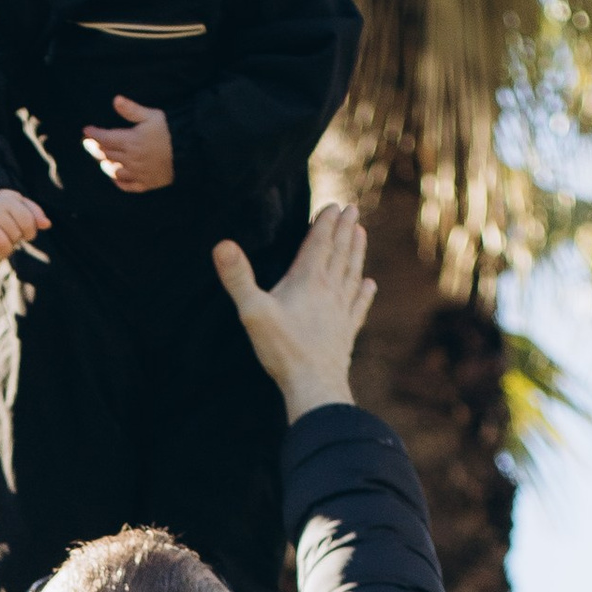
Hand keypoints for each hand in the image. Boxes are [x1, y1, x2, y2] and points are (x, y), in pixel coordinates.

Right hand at [0, 189, 47, 258]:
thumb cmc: (2, 217)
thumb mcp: (18, 211)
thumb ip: (34, 215)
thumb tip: (47, 224)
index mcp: (7, 197)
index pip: (27, 219)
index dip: (30, 231)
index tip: (27, 235)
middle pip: (15, 232)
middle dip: (15, 240)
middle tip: (11, 240)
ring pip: (1, 241)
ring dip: (4, 249)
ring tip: (2, 248)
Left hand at [83, 98, 173, 192]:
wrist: (188, 151)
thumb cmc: (170, 130)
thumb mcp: (151, 115)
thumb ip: (132, 110)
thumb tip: (116, 100)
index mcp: (130, 141)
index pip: (105, 138)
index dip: (94, 134)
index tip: (86, 131)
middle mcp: (130, 159)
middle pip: (107, 154)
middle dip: (96, 148)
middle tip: (88, 144)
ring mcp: (137, 173)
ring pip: (114, 171)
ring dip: (105, 165)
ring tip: (101, 160)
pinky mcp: (146, 183)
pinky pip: (128, 186)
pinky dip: (119, 183)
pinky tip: (116, 178)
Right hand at [213, 204, 373, 419]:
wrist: (314, 385)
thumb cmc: (282, 349)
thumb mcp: (253, 312)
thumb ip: (238, 278)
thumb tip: (221, 245)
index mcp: (308, 280)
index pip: (320, 243)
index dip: (326, 222)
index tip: (334, 205)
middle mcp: (329, 290)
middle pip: (340, 252)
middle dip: (345, 230)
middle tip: (352, 210)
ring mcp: (341, 311)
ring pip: (352, 273)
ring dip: (357, 252)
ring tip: (362, 234)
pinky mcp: (346, 332)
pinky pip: (359, 306)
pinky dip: (365, 292)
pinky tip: (369, 285)